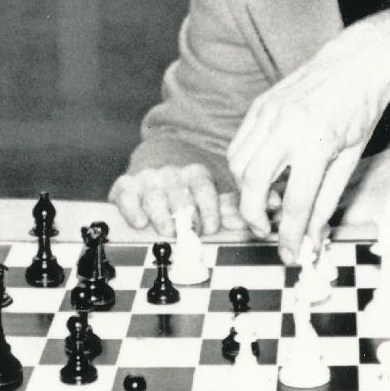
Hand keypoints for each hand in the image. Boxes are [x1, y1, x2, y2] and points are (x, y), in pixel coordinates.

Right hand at [108, 164, 241, 237]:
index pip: (204, 189)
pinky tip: (140, 222)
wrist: (155, 157)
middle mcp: (171, 174)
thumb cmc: (185, 185)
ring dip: (162, 217)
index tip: (211, 228)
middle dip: (186, 218)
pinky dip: (131, 210)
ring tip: (169, 231)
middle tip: (191, 234)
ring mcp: (148, 179)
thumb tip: (264, 211)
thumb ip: (231, 208)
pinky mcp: (125, 186)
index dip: (208, 210)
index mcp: (195, 174)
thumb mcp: (208, 193)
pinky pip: (126, 197)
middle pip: (180, 198)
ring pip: (154, 199)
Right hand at [228, 9, 389, 261]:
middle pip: (252, 183)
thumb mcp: (350, 159)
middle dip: (255, 215)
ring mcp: (267, 113)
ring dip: (249, 191)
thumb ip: (327, 200)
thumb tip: (311, 235)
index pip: (295, 201)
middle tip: (269, 229)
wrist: (357, 63)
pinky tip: (268, 174)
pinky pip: (239, 144)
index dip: (290, 235)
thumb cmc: (361, 110)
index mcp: (315, 142)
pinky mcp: (259, 106)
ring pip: (238, 165)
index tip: (290, 254)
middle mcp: (286, 126)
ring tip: (274, 199)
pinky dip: (246, 167)